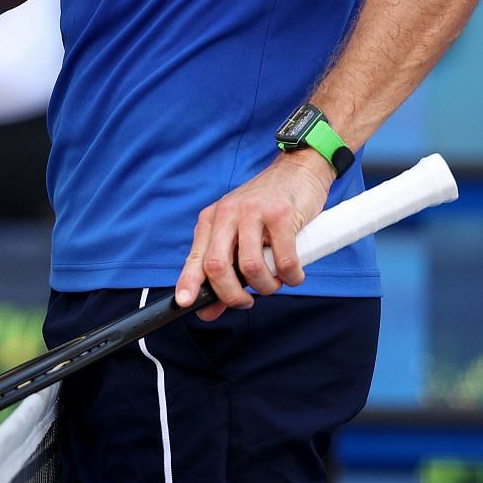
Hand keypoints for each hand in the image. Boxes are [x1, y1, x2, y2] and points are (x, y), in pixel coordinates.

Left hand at [174, 150, 332, 319]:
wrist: (297, 171)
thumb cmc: (267, 208)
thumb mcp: (240, 234)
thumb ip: (227, 270)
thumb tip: (210, 310)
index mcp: (212, 220)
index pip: (195, 257)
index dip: (188, 283)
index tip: (185, 303)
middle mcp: (227, 214)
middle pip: (217, 265)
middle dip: (231, 295)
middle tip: (247, 302)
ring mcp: (253, 212)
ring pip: (250, 266)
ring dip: (266, 286)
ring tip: (275, 281)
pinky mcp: (280, 214)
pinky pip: (283, 260)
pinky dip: (290, 276)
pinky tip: (293, 273)